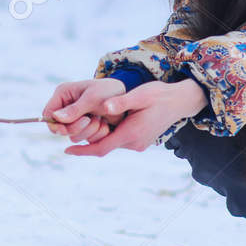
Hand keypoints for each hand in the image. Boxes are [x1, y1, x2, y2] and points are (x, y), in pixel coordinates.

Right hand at [42, 77, 126, 143]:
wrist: (126, 98)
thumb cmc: (109, 91)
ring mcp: (75, 120)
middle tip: (88, 120)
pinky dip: (95, 135)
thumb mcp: (92, 98)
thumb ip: (75, 109)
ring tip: (99, 119)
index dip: (55, 124)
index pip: (48, 114)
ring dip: (88, 131)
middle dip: (75, 128)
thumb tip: (55, 117)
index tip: (65, 129)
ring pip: (72, 136)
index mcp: (63, 95)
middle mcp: (66, 108)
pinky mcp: (85, 129)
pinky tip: (104, 124)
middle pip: (59, 129)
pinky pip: (85, 139)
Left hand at [64, 78, 209, 156]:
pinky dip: (110, 134)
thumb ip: (121, 102)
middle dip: (88, 140)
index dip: (82, 150)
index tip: (66, 149)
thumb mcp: (139, 95)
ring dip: (100, 136)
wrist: (180, 101)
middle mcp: (134, 143)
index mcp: (132, 133)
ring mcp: (139, 144)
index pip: (101, 148)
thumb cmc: (159, 95)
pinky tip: (104, 122)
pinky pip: (120, 140)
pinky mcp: (141, 141)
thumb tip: (105, 107)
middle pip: (104, 146)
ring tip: (87, 122)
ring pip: (112, 143)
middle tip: (70, 129)